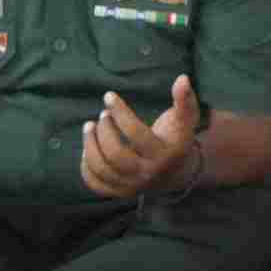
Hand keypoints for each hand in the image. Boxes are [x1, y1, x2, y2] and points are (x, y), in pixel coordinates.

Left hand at [81, 74, 200, 197]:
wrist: (177, 172)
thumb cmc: (176, 138)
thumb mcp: (185, 119)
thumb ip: (185, 100)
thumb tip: (182, 78)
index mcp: (165, 155)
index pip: (136, 134)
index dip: (119, 112)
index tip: (108, 96)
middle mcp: (148, 174)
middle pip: (116, 154)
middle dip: (103, 130)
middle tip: (101, 115)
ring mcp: (132, 186)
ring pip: (102, 168)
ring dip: (89, 144)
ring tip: (89, 126)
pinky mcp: (119, 192)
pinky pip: (95, 184)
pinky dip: (85, 166)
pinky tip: (88, 148)